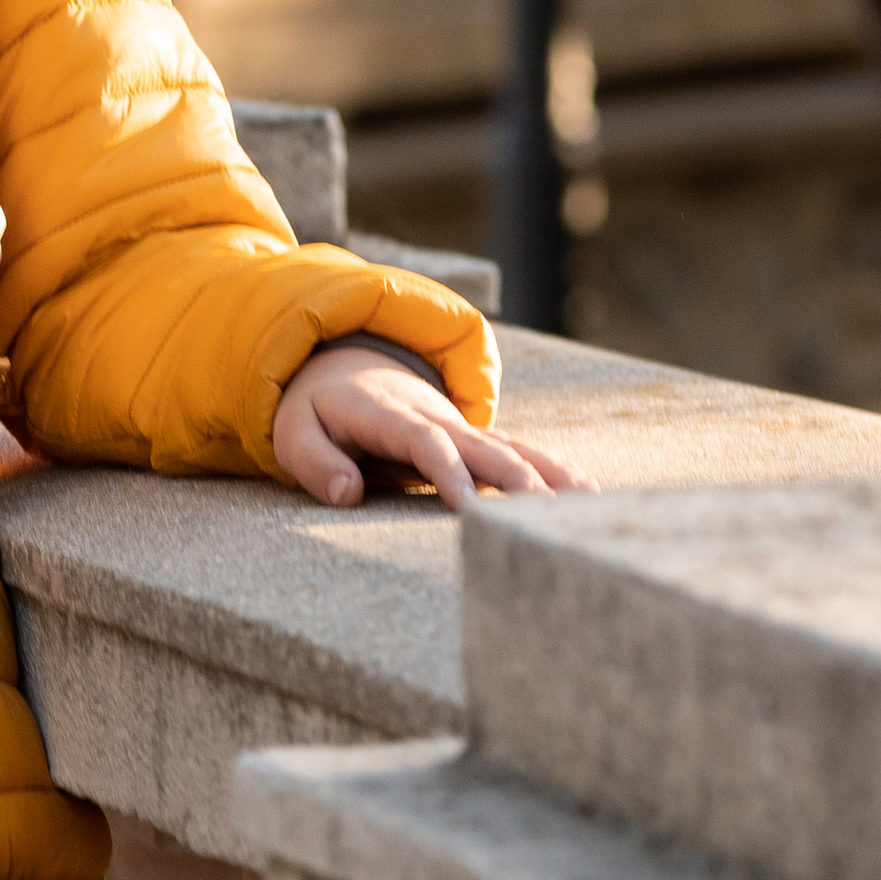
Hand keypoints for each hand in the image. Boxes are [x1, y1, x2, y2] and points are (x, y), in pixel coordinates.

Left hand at [272, 340, 594, 510]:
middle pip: (479, 444)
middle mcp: (432, 414)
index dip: (447, 470)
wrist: (340, 367)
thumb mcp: (294, 432)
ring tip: (586, 502)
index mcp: (387, 414)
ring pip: (508, 445)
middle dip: (512, 476)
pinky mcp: (472, 436)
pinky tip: (585, 492)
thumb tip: (347, 494)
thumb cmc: (315, 409)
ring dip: (546, 471)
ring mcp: (457, 423)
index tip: (467, 505)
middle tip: (543, 512)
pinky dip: (550, 468)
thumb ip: (316, 463)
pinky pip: (515, 450)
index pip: (423, 441)